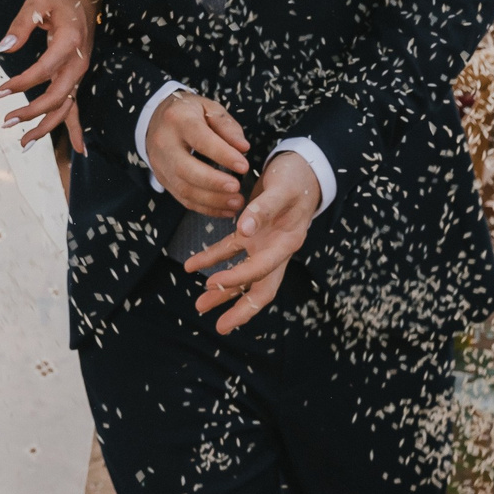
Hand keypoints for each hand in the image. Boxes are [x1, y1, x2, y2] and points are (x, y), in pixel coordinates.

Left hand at [0, 0, 93, 152]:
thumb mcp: (37, 1)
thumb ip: (21, 24)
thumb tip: (4, 48)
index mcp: (70, 42)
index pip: (44, 70)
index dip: (21, 84)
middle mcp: (78, 62)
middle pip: (58, 97)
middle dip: (32, 113)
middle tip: (6, 121)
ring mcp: (79, 73)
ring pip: (66, 107)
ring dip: (46, 127)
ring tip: (23, 143)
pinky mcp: (75, 78)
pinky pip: (76, 106)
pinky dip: (76, 128)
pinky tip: (79, 149)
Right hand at [145, 92, 250, 217]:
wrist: (156, 119)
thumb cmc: (189, 113)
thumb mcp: (209, 108)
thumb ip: (227, 126)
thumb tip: (243, 148)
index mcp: (178, 120)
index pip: (200, 139)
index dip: (222, 155)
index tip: (244, 166)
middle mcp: (164, 143)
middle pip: (185, 169)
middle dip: (214, 182)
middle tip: (237, 189)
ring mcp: (160, 164)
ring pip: (183, 188)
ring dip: (212, 200)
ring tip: (236, 202)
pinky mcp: (162, 179)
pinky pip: (183, 198)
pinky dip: (205, 208)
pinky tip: (225, 209)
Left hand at [185, 152, 319, 334]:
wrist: (302, 166)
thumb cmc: (296, 177)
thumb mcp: (282, 189)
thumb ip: (264, 209)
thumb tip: (243, 231)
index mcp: (288, 243)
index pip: (262, 270)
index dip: (238, 279)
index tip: (213, 282)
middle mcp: (276, 250)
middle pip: (260, 288)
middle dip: (240, 309)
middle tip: (220, 327)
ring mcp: (263, 244)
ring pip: (242, 274)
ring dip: (222, 290)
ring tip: (199, 305)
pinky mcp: (251, 233)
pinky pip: (229, 251)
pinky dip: (211, 259)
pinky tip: (191, 267)